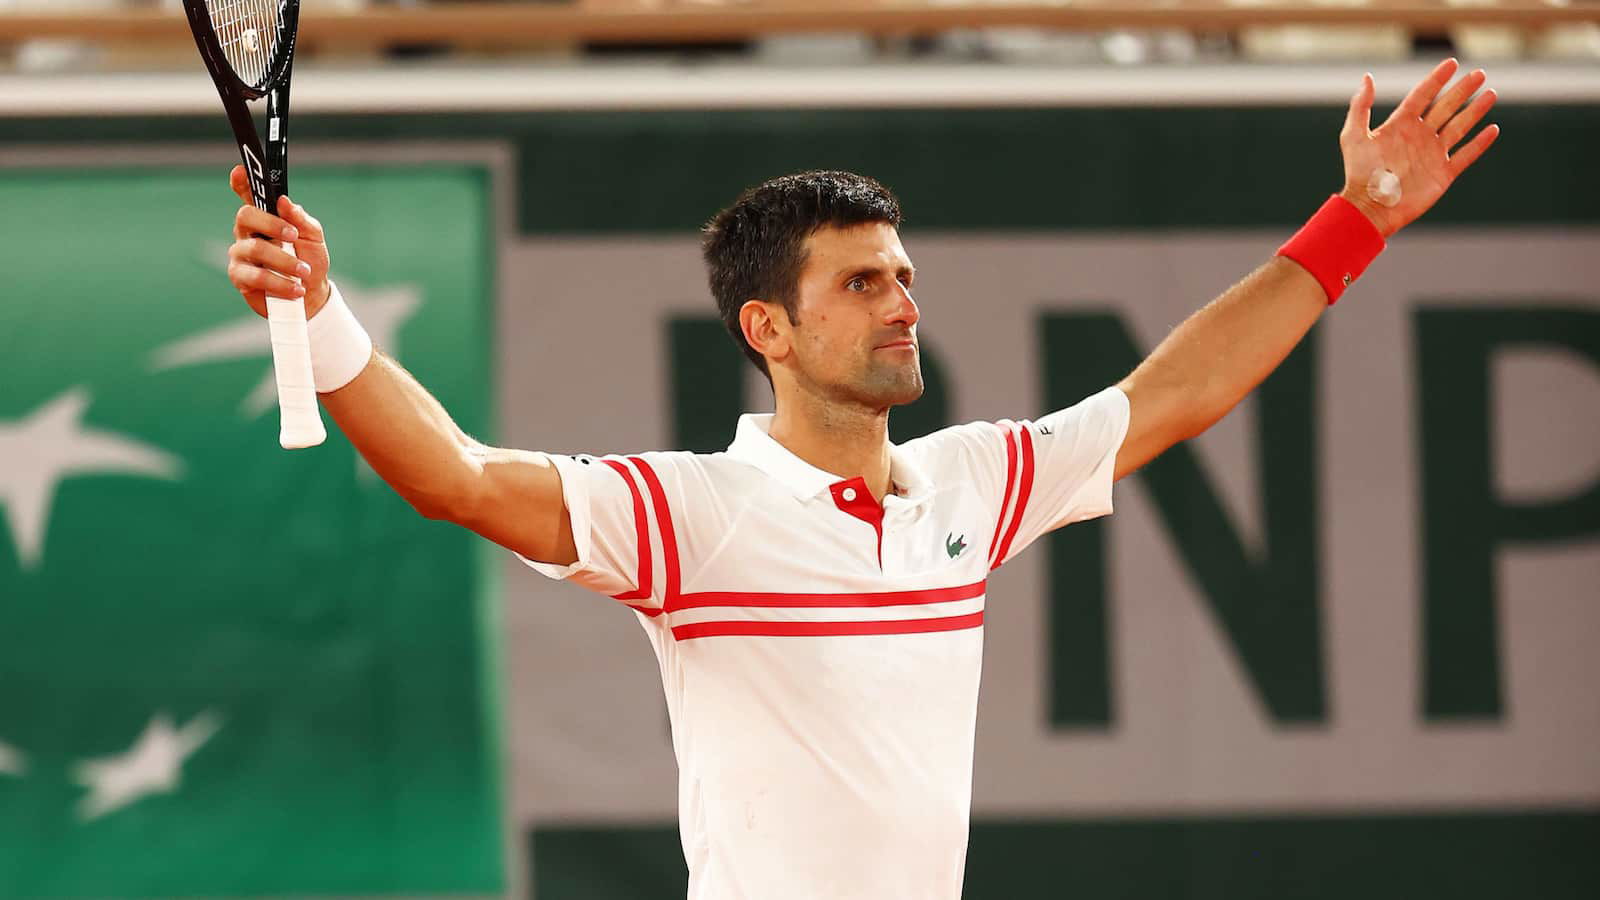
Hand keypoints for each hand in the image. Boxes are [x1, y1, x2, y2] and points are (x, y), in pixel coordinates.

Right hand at [226, 164, 332, 317]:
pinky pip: (255, 277)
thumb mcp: (313, 237)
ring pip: (255, 249)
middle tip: (294, 236)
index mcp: (264, 217)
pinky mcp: (240, 278)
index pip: (248, 195)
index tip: (239, 171)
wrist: (312, 294)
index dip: (241, 182)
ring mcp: (241, 254)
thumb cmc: (310, 260)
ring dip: (284, 261)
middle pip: (245, 216)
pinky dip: (279, 282)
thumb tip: (284, 202)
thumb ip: (301, 219)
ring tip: (304, 272)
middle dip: (272, 224)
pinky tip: (295, 289)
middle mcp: (248, 232)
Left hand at [1338, 59, 1500, 236]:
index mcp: (1400, 126)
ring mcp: (1432, 155)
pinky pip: (1465, 155)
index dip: (1437, 79)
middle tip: (1480, 74)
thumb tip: (1367, 77)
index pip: (1422, 95)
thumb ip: (1360, 107)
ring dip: (1475, 111)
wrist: (1370, 207)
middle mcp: (1419, 137)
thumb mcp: (1355, 136)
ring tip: (1490, 94)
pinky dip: (1479, 143)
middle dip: (1462, 90)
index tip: (1452, 62)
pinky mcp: (1442, 174)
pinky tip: (1492, 129)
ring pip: (1459, 127)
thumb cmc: (1358, 173)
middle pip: (1445, 107)